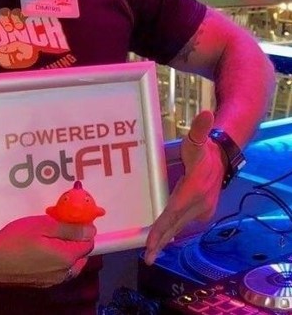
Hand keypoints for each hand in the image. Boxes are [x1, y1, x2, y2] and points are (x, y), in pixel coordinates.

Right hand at [0, 215, 95, 287]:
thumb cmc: (16, 238)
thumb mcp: (43, 225)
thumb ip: (69, 228)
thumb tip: (91, 230)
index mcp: (67, 258)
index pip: (88, 243)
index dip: (84, 229)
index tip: (73, 218)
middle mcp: (64, 273)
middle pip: (81, 256)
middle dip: (77, 240)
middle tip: (61, 225)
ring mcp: (53, 281)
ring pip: (70, 265)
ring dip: (67, 251)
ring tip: (51, 236)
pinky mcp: (42, 284)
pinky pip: (58, 271)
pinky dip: (57, 260)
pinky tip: (42, 250)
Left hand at [144, 110, 224, 264]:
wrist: (223, 160)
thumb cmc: (204, 150)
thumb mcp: (198, 140)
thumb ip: (199, 129)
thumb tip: (206, 113)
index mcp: (193, 191)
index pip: (174, 212)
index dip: (163, 227)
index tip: (152, 241)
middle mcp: (198, 205)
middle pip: (175, 225)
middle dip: (161, 241)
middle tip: (147, 256)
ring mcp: (201, 212)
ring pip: (179, 227)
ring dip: (165, 239)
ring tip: (150, 254)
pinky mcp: (200, 214)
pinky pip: (182, 224)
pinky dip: (171, 232)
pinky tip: (161, 242)